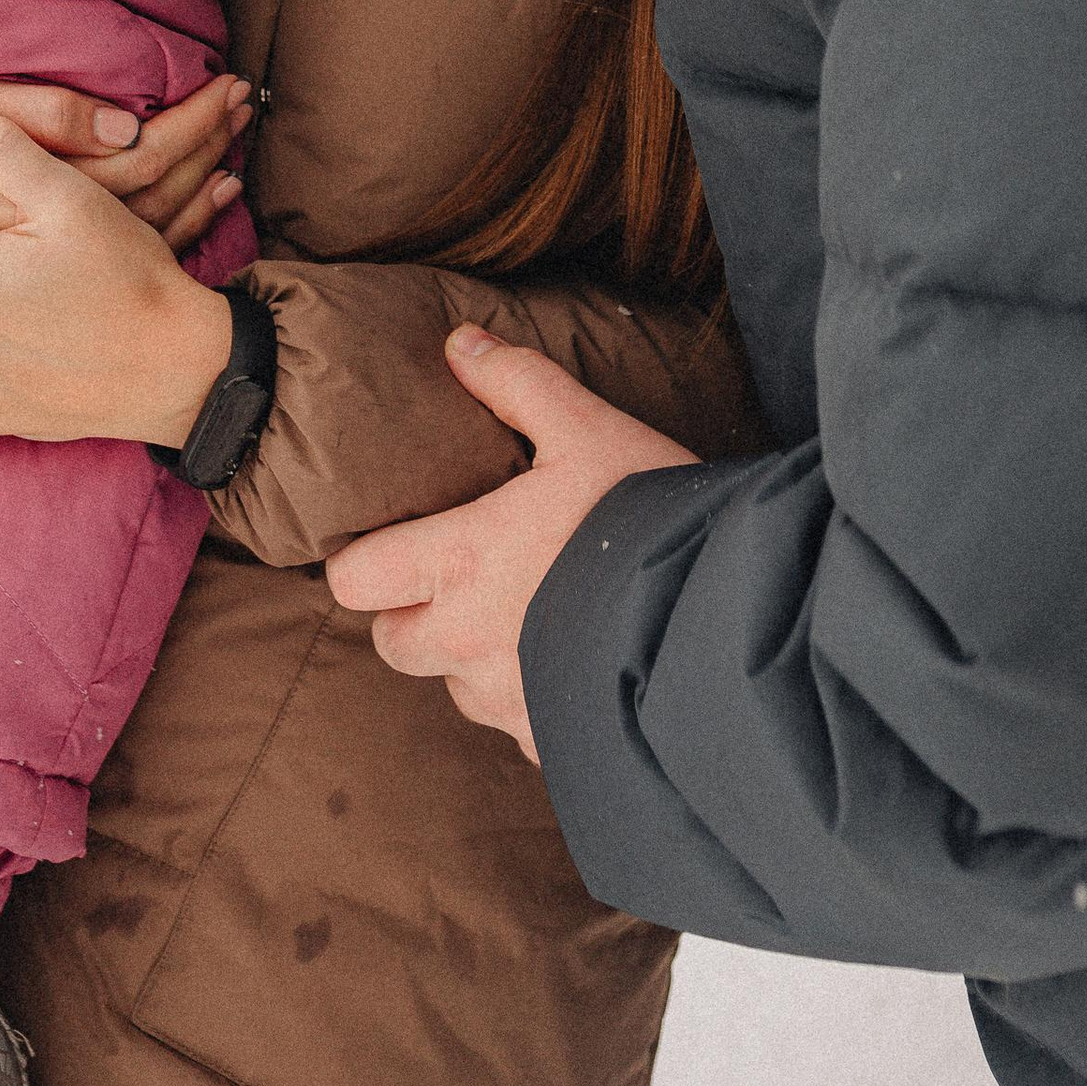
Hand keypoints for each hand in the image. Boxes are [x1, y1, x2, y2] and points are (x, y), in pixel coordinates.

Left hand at [324, 329, 697, 755]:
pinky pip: (517, 724)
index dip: (366, 560)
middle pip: (393, 643)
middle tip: (461, 576)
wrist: (730, 614)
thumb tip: (460, 344)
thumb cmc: (647, 515)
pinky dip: (533, 698)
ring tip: (532, 613)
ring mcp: (508, 702)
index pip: (356, 581)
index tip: (394, 541)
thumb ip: (518, 384)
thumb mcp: (587, 430)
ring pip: (456, 686)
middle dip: (414, 613)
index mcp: (460, 563)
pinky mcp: (550, 741)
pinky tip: (576, 659)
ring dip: (476, 657)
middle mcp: (468, 643)